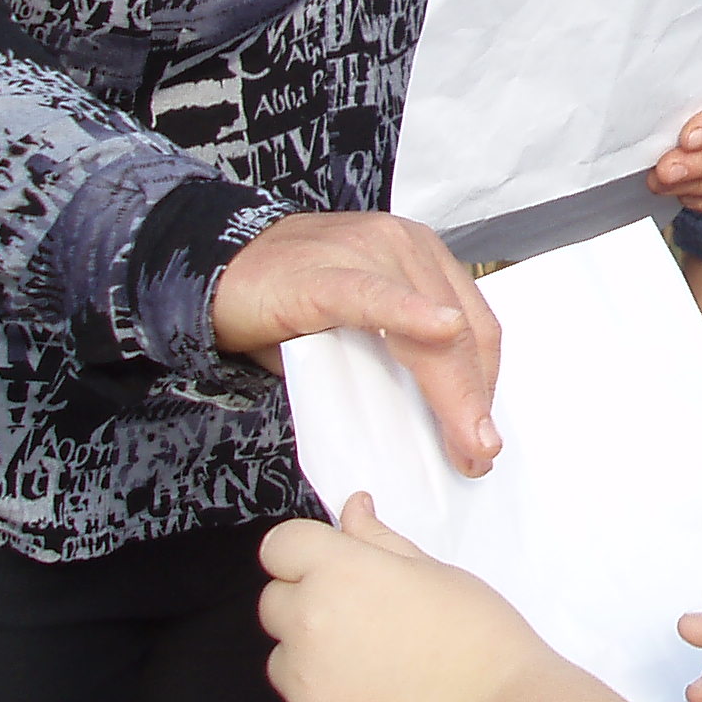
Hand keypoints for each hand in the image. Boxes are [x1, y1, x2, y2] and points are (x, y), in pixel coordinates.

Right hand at [213, 211, 503, 473]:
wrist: (217, 270)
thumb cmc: (287, 300)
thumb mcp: (357, 330)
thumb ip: (394, 358)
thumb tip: (428, 420)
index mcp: (419, 258)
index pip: (475, 325)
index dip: (484, 384)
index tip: (484, 434)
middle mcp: (404, 247)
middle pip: (464, 332)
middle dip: (474, 400)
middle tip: (478, 453)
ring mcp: (368, 255)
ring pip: (430, 328)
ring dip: (452, 391)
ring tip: (461, 439)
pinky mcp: (325, 273)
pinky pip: (376, 297)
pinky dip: (410, 315)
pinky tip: (437, 329)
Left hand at [260, 495, 552, 701]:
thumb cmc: (476, 633)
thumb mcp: (431, 570)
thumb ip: (377, 540)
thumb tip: (352, 509)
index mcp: (338, 572)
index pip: (278, 546)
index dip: (303, 553)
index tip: (329, 566)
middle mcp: (308, 623)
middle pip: (273, 602)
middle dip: (305, 604)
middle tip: (362, 620)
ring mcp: (304, 682)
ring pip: (281, 659)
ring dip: (310, 658)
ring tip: (371, 667)